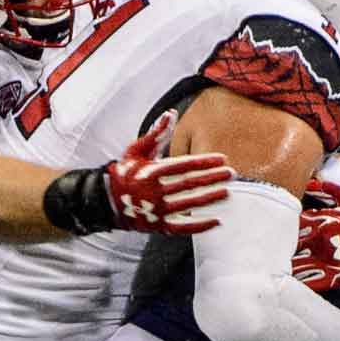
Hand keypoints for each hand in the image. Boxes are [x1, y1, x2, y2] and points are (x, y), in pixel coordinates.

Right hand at [104, 113, 232, 234]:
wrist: (107, 201)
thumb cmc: (127, 172)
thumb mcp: (137, 150)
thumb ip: (157, 133)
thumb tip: (171, 113)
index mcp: (150, 171)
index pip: (183, 165)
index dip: (204, 162)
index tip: (222, 159)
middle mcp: (153, 192)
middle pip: (189, 184)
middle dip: (213, 178)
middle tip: (231, 174)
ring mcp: (156, 210)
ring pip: (189, 204)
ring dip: (210, 198)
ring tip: (227, 192)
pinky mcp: (157, 226)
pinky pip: (183, 227)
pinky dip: (200, 226)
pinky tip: (216, 220)